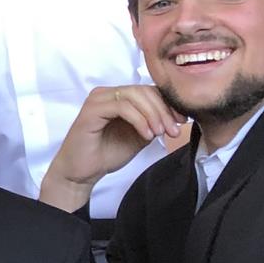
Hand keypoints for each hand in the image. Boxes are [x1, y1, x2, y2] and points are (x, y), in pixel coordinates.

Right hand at [40, 85, 183, 211]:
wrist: (82, 172)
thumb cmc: (106, 153)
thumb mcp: (139, 135)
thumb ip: (153, 121)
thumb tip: (176, 114)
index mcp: (118, 96)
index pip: (148, 90)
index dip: (168, 103)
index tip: (182, 121)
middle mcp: (107, 93)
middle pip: (144, 90)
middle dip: (163, 110)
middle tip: (173, 130)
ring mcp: (98, 99)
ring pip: (135, 96)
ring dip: (153, 114)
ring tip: (161, 134)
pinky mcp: (92, 110)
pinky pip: (122, 107)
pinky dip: (139, 120)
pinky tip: (147, 135)